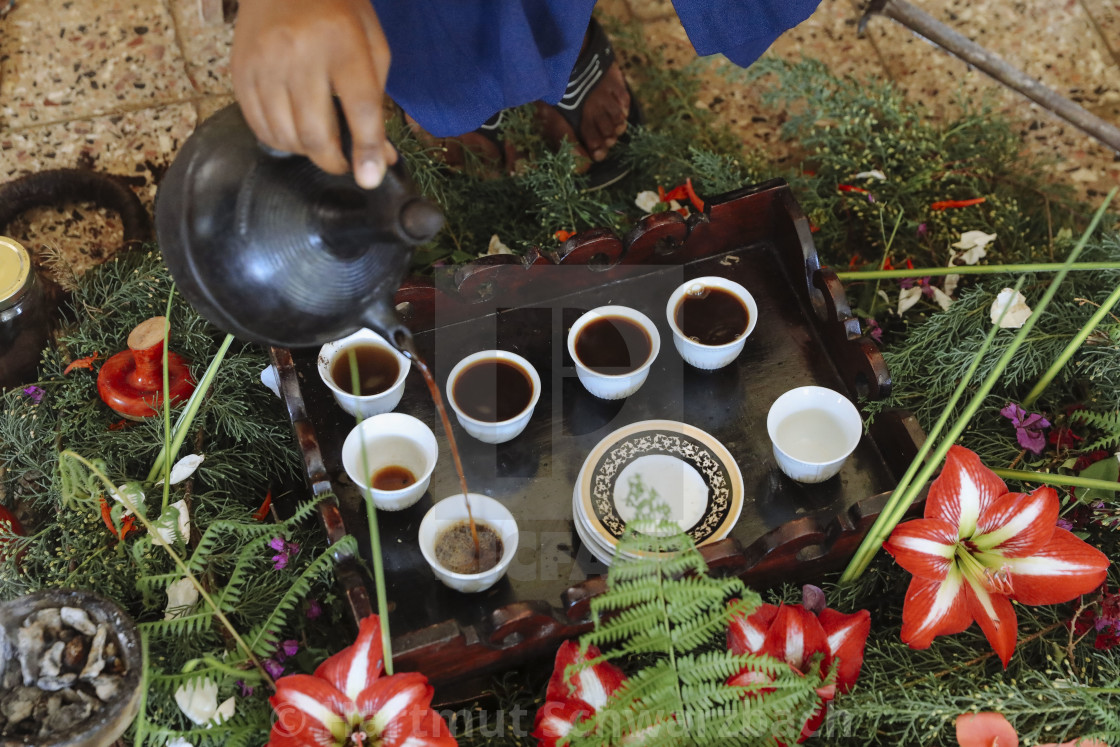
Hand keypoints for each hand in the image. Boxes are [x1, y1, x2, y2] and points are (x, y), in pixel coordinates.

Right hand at [231, 0, 396, 188]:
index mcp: (341, 42)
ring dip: (306, 152)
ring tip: (319, 142)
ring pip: (285, 136)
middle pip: (314, 132)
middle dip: (333, 161)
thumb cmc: (337, 11)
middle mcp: (298, 52)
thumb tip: (381, 157)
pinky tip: (293, 131)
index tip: (370, 178)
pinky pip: (258, 126)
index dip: (366, 149)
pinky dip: (279, 140)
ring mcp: (264, 62)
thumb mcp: (371, 45)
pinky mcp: (240, 71)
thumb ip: (377, 100)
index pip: (358, 108)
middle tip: (344, 162)